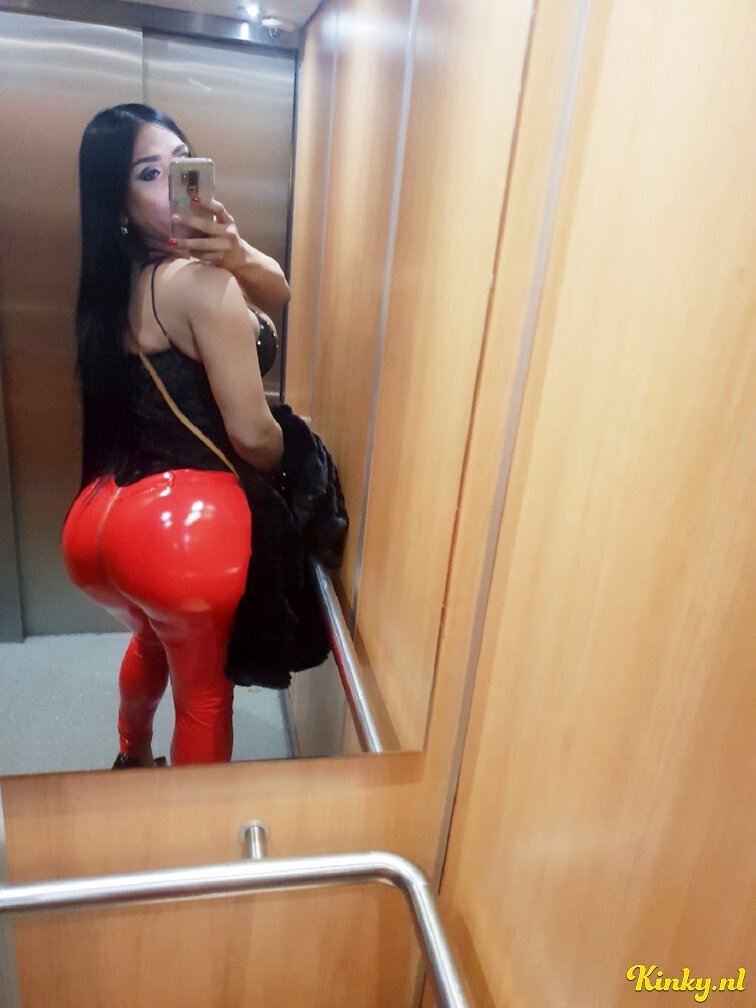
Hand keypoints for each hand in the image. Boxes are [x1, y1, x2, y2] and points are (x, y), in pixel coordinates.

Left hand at [168, 196, 289, 311]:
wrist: (240, 258)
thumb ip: (210, 218)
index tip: (193, 198)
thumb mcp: (223, 226)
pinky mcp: (220, 258)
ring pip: (202, 245)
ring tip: (171, 241)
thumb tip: (185, 208)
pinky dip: (191, 253)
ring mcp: (224, 247)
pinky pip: (202, 256)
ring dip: (185, 243)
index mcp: (228, 221)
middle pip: (207, 226)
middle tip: (174, 218)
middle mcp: (228, 233)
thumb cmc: (225, 238)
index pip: (218, 209)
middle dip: (189, 222)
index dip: (206, 203)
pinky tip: (182, 251)